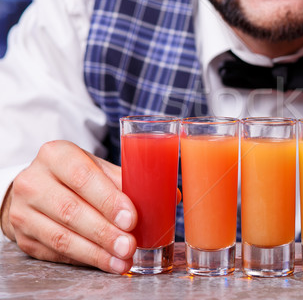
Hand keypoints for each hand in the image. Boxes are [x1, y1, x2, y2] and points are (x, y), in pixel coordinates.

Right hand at [1, 140, 137, 273]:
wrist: (36, 189)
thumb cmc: (75, 176)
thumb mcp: (96, 167)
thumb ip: (123, 180)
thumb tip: (163, 198)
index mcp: (56, 155)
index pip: (83, 177)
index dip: (108, 200)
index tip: (130, 218)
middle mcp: (33, 181)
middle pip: (71, 211)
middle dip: (105, 232)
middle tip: (129, 245)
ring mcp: (23, 211)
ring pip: (62, 237)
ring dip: (96, 252)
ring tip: (122, 260)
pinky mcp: (23, 237)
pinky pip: (56, 253)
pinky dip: (85, 259)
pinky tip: (106, 262)